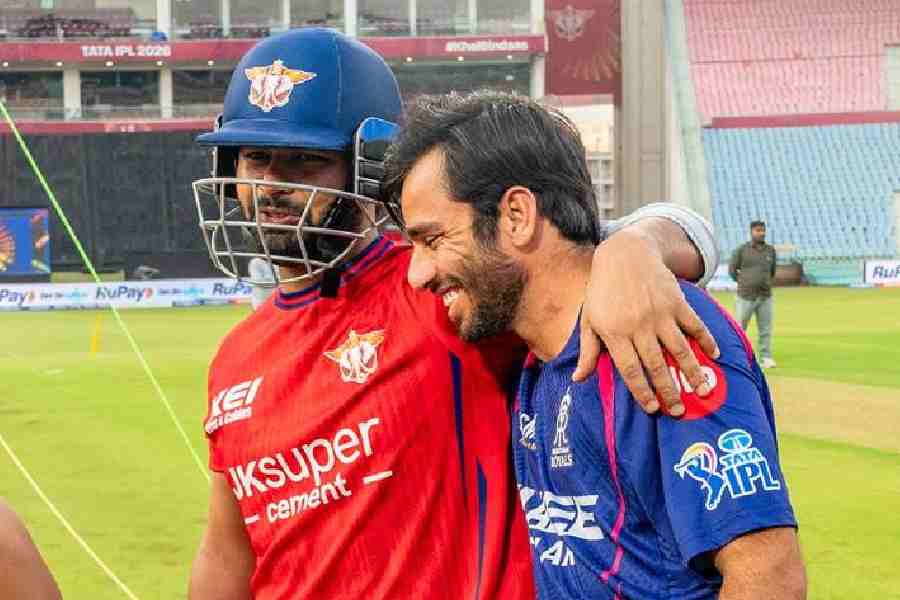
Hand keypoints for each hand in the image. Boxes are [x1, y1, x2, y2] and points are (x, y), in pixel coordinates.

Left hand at [573, 230, 719, 415]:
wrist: (624, 254)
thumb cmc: (602, 291)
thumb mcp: (589, 320)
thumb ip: (588, 351)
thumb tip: (578, 379)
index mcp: (615, 332)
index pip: (630, 369)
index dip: (641, 391)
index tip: (652, 409)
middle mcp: (638, 325)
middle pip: (656, 365)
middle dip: (668, 391)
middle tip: (678, 412)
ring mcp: (659, 313)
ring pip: (679, 349)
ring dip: (692, 372)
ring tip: (702, 392)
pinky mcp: (676, 302)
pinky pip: (694, 325)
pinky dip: (706, 340)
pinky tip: (715, 356)